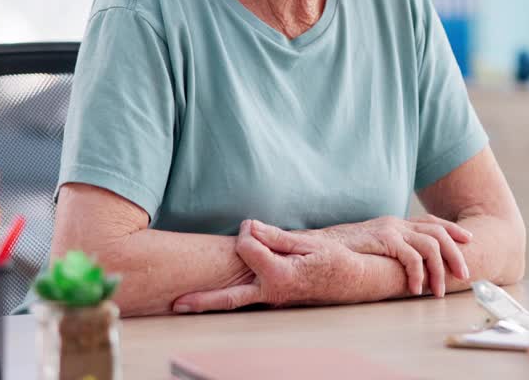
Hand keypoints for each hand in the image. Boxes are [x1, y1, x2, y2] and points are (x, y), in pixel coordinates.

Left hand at [171, 220, 361, 311]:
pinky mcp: (272, 299)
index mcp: (280, 275)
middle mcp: (271, 292)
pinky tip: (211, 296)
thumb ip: (275, 237)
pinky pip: (245, 299)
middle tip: (176, 303)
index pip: (248, 248)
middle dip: (202, 299)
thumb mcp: (308, 243)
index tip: (253, 225)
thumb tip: (248, 227)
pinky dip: (227, 298)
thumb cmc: (333, 260)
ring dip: (210, 301)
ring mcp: (271, 299)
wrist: (352, 281)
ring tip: (183, 304)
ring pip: (235, 302)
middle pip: (230, 297)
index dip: (247, 232)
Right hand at [313, 214, 471, 296]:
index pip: (431, 222)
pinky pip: (411, 256)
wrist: (318, 246)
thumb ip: (389, 252)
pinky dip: (418, 273)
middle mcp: (397, 223)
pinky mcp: (383, 239)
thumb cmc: (343, 253)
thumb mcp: (371, 248)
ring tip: (438, 291)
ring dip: (439, 270)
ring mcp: (391, 229)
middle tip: (464, 274)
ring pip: (430, 245)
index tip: (468, 239)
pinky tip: (416, 289)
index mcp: (396, 224)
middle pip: (438, 233)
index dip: (452, 229)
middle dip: (455, 253)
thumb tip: (408, 268)